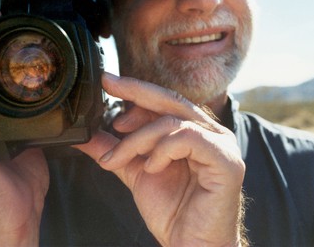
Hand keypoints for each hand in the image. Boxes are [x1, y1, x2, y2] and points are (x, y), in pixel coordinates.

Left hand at [77, 73, 245, 246]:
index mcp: (193, 131)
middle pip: (171, 100)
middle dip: (136, 90)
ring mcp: (222, 144)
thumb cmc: (173, 211)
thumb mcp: (136, 173)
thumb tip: (85, 134)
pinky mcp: (227, 161)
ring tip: (119, 159)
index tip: (106, 87)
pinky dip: (163, 150)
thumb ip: (116, 150)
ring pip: (172, 121)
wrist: (191, 245)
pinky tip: (152, 167)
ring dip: (138, 138)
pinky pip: (189, 139)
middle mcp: (210, 132)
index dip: (135, 93)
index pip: (164, 101)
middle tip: (109, 83)